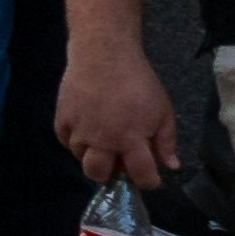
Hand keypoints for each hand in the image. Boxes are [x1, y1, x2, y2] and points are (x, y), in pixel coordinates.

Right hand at [54, 39, 182, 189]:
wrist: (104, 54)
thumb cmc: (138, 82)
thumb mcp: (163, 110)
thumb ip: (166, 141)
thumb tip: (171, 166)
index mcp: (131, 140)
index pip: (141, 175)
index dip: (149, 181)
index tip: (150, 178)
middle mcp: (102, 141)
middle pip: (98, 174)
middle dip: (109, 174)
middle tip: (116, 162)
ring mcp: (79, 130)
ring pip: (80, 157)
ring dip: (92, 154)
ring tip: (101, 141)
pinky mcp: (62, 117)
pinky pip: (65, 139)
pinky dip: (74, 139)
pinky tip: (85, 129)